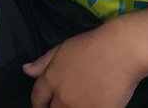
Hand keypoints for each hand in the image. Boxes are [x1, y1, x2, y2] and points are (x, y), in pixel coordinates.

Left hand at [24, 26, 142, 107]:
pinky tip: (91, 105)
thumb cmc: (91, 46)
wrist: (121, 52)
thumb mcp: (62, 49)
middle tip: (59, 105)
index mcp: (51, 79)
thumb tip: (26, 70)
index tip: (42, 106)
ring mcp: (81, 107)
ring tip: (74, 104)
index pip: (37, 99)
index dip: (38, 105)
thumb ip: (43, 62)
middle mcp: (62, 97)